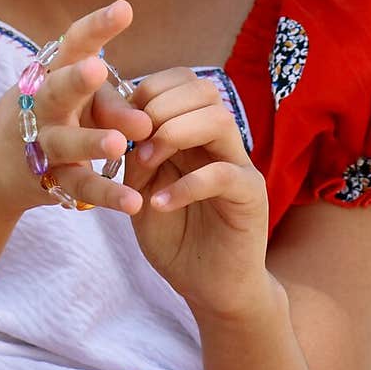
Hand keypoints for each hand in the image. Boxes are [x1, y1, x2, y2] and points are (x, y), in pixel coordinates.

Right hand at [0, 0, 152, 217]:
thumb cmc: (52, 116)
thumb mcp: (79, 102)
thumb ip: (113, 106)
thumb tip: (145, 123)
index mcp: (53, 74)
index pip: (73, 44)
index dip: (97, 27)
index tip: (124, 9)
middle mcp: (43, 105)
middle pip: (57, 90)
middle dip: (75, 80)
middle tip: (97, 68)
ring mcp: (42, 144)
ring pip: (66, 143)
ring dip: (91, 143)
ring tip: (118, 144)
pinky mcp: (49, 181)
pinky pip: (80, 188)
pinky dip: (106, 196)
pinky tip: (133, 202)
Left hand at [124, 68, 269, 314]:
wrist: (209, 288)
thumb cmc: (175, 237)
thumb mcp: (141, 191)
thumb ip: (134, 156)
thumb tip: (120, 122)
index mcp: (195, 132)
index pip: (183, 81)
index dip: (149, 89)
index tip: (120, 121)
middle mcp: (221, 141)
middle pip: (203, 90)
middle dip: (160, 106)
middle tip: (134, 140)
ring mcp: (240, 165)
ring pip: (218, 119)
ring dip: (174, 134)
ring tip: (146, 165)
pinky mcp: (251, 196)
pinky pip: (223, 174)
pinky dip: (185, 185)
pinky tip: (158, 204)